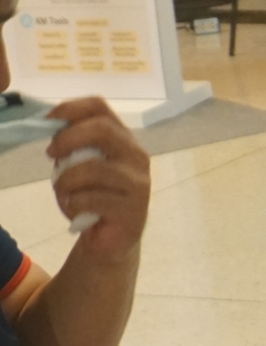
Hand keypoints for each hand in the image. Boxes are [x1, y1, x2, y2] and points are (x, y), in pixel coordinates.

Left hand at [47, 99, 148, 255]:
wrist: (111, 238)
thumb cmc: (94, 198)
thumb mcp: (79, 165)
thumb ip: (73, 146)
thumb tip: (52, 128)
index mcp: (123, 140)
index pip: (100, 108)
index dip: (70, 108)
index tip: (48, 121)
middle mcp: (136, 156)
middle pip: (102, 129)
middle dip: (68, 139)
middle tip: (52, 153)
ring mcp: (138, 183)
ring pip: (93, 168)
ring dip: (66, 180)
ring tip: (63, 191)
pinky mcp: (133, 209)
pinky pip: (92, 198)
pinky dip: (73, 203)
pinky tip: (75, 209)